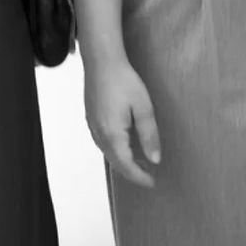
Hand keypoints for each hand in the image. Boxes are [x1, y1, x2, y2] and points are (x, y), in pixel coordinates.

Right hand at [84, 53, 160, 187]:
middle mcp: (99, 135)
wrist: (102, 62)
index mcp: (113, 135)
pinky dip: (115, 150)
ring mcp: (93, 127)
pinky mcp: (91, 118)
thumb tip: (155, 160)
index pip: (126, 165)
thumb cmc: (125, 82)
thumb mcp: (143, 107)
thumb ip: (149, 135)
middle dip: (132, 172)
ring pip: (107, 153)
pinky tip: (125, 144)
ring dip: (123, 162)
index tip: (153, 183)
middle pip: (115, 162)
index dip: (140, 177)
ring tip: (140, 162)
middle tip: (149, 176)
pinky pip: (103, 143)